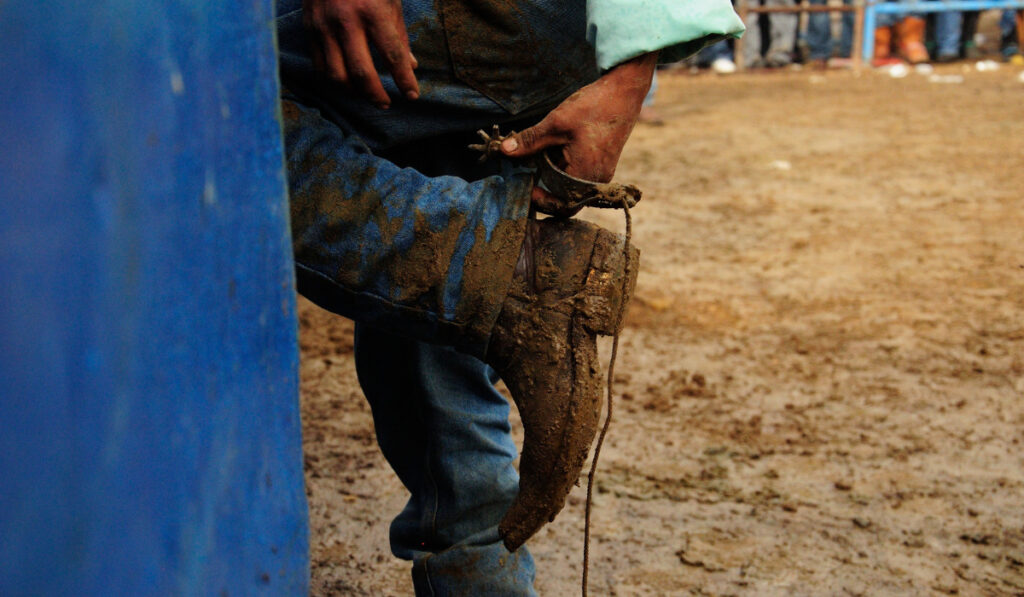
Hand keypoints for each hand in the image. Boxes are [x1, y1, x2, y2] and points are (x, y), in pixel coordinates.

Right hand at [303, 0, 418, 108]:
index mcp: (372, 11)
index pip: (392, 55)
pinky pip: (320, 66)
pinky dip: (334, 80)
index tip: (412, 95)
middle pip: (361, 73)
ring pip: (336, 75)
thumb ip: (399, 34)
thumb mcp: (390, 0)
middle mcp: (346, 21)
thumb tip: (410, 66)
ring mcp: (323, 26)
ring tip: (366, 95)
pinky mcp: (309, 29)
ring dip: (354, 92)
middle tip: (386, 104)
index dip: (404, 80)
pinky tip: (347, 83)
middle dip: (376, 95)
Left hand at [500, 52, 657, 210]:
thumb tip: (504, 150)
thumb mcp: (555, 123)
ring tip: (538, 162)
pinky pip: (580, 176)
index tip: (527, 188)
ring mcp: (602, 173)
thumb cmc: (593, 107)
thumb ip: (530, 140)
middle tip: (526, 177)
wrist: (623, 92)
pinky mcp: (602, 164)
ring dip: (554, 179)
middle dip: (545, 190)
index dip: (541, 202)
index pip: (562, 206)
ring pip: (572, 188)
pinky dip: (564, 170)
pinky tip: (553, 153)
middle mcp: (597, 180)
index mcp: (587, 175)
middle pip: (566, 199)